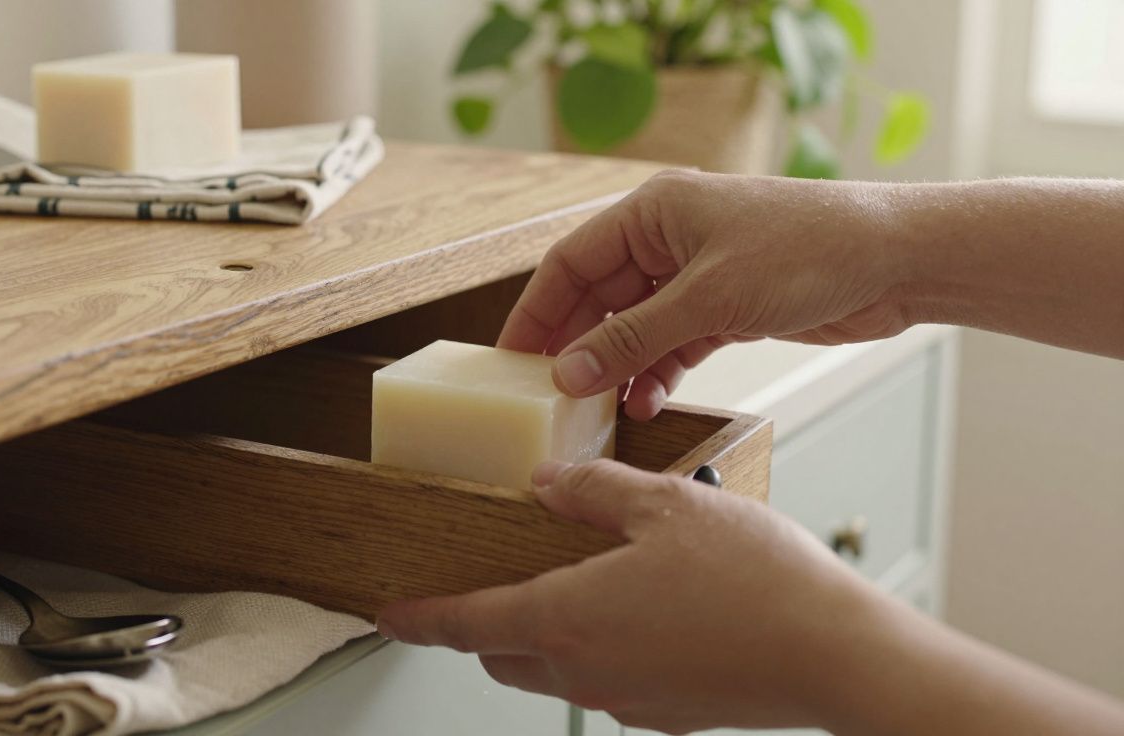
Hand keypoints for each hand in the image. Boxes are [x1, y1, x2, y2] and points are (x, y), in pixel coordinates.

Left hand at [376, 459, 875, 732]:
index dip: (421, 619)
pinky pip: (607, 682)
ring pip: (554, 672)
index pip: (465, 624)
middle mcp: (586, 671)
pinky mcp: (667, 714)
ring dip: (542, 636)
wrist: (835, 656)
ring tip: (575, 584)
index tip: (391, 616)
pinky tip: (638, 611)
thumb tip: (549, 485)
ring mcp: (627, 701)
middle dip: (481, 626)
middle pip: (503, 654)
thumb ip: (594, 493)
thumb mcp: (665, 505)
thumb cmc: (757, 581)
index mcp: (567, 618)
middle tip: (486, 587)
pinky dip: (597, 651)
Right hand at [498, 170, 912, 419]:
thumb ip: (634, 339)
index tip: (511, 359)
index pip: (571, 263)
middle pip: (598, 299)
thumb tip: (568, 371)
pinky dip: (656, 373)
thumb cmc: (811, 249)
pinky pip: (671, 345)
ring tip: (596, 411)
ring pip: (634, 328)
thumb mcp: (709, 298)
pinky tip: (645, 405)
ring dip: (617, 368)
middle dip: (576, 348)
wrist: (898, 261)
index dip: (537, 312)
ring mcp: (697, 275)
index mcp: (654, 212)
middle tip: (548, 397)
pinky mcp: (726, 308)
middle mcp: (669, 240)